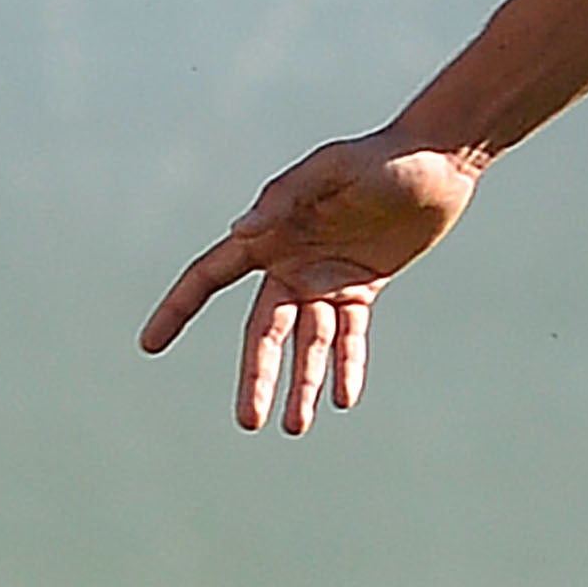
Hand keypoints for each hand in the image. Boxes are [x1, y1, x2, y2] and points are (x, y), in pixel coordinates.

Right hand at [139, 131, 483, 431]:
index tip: (150, 345)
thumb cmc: (380, 158)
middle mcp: (290, 262)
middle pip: (264, 331)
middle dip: (258, 375)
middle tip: (250, 422)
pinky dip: (346, 366)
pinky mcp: (361, 288)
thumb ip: (285, 199)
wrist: (437, 162)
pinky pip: (349, 336)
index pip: (209, 276)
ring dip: (302, 383)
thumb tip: (239, 232)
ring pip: (307, 342)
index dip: (178, 309)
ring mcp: (326, 279)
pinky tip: (343, 399)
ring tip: (297, 427)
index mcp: (269, 234)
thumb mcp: (330, 170)